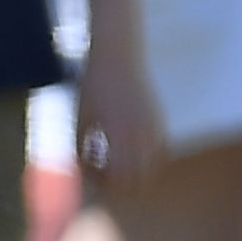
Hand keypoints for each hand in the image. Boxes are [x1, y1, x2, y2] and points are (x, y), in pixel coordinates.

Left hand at [74, 44, 166, 188]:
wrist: (118, 56)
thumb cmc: (93, 86)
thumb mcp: (80, 119)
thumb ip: (81, 150)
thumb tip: (84, 176)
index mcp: (117, 134)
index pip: (117, 178)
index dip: (103, 185)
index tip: (89, 177)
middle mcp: (141, 133)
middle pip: (138, 179)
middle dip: (119, 184)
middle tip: (101, 177)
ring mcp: (155, 127)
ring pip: (152, 168)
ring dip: (134, 174)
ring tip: (114, 165)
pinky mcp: (161, 121)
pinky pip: (161, 153)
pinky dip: (148, 161)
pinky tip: (130, 154)